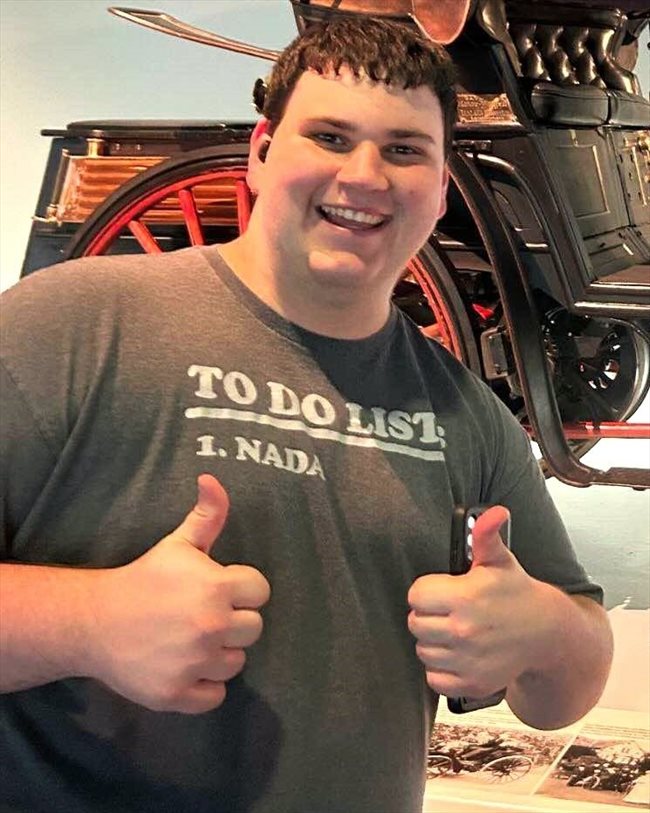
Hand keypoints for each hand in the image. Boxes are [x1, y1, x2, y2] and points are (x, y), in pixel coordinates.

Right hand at [86, 474, 270, 713]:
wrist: (94, 621)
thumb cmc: (144, 579)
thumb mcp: (178, 543)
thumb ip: (207, 515)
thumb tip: (213, 478)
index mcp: (216, 586)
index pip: (260, 591)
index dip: (242, 589)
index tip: (219, 590)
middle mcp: (210, 624)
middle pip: (254, 629)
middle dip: (233, 621)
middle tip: (204, 616)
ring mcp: (195, 661)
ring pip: (237, 662)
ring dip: (219, 654)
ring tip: (191, 640)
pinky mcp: (177, 693)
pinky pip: (216, 696)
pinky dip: (204, 686)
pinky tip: (185, 666)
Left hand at [408, 506, 545, 698]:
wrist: (548, 634)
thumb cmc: (518, 593)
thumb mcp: (500, 561)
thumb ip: (486, 535)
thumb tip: (494, 511)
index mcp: (465, 597)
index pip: (415, 595)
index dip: (426, 591)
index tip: (441, 591)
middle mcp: (463, 630)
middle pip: (415, 623)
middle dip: (428, 615)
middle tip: (447, 611)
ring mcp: (467, 660)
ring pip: (422, 650)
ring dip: (433, 642)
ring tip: (453, 631)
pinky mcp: (472, 684)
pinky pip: (433, 678)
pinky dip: (441, 669)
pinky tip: (457, 654)